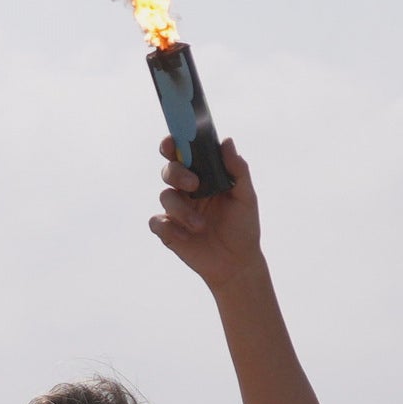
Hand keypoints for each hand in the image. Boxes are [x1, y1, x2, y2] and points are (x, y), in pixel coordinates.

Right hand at [147, 138, 263, 292]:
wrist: (237, 262)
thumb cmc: (242, 226)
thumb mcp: (246, 197)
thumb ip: (238, 170)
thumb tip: (227, 142)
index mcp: (203, 175)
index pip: (183, 152)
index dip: (173, 142)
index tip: (173, 141)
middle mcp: (186, 189)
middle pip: (169, 170)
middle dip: (177, 173)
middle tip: (193, 185)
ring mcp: (175, 209)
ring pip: (165, 197)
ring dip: (182, 210)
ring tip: (201, 226)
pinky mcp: (168, 230)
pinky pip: (156, 222)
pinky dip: (170, 228)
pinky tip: (186, 237)